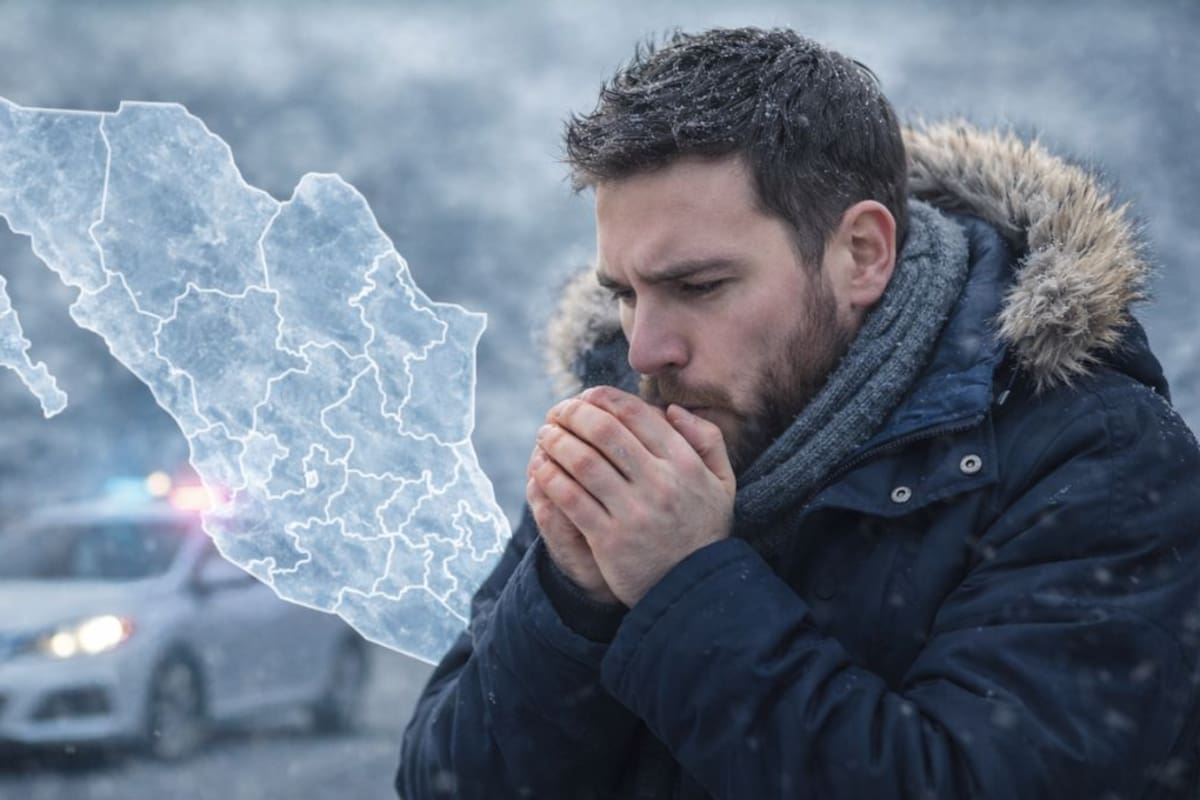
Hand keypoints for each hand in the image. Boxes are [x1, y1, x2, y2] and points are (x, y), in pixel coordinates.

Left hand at [529, 386, 735, 606]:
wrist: (695, 589)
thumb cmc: (705, 529)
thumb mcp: (722, 482)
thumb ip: (706, 439)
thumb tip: (670, 408)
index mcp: (684, 462)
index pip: (635, 413)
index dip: (602, 398)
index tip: (584, 397)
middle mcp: (660, 483)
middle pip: (603, 431)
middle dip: (572, 414)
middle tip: (556, 412)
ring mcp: (633, 512)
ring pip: (582, 462)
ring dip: (555, 442)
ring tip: (544, 435)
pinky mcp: (609, 540)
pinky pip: (570, 499)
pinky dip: (550, 478)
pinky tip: (540, 469)